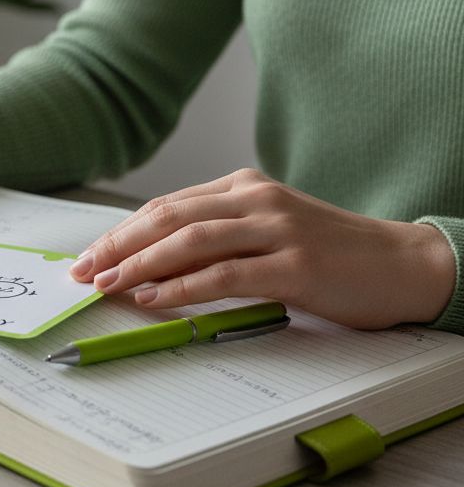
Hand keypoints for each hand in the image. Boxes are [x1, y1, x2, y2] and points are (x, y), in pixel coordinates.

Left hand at [68, 168, 455, 328]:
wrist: (405, 264)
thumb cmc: (331, 255)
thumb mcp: (266, 234)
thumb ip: (216, 241)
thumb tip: (150, 267)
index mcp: (245, 187)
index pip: (166, 205)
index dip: (121, 232)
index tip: (89, 255)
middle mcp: (256, 200)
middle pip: (167, 217)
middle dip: (117, 245)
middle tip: (82, 270)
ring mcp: (277, 230)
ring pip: (189, 240)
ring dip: (139, 264)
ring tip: (107, 284)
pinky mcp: (295, 266)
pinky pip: (224, 274)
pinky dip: (182, 287)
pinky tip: (153, 299)